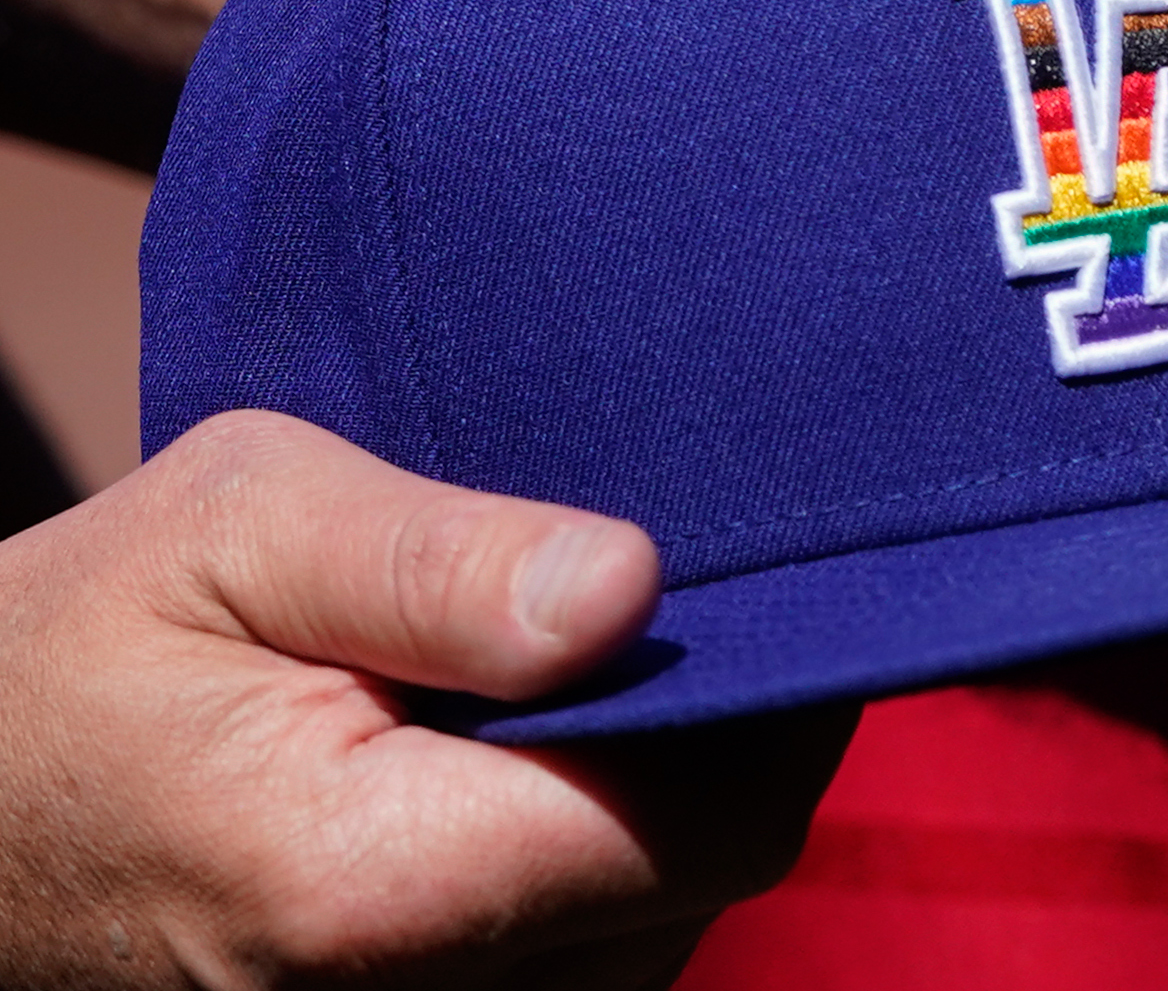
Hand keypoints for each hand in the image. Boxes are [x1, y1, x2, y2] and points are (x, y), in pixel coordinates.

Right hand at [0, 411, 853, 988]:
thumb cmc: (81, 647)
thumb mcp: (235, 529)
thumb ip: (438, 559)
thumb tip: (631, 589)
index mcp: (374, 890)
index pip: (708, 823)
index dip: (775, 702)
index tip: (769, 584)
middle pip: (702, 878)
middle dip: (715, 738)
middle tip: (644, 612)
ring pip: (658, 924)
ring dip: (652, 802)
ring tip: (554, 688)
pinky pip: (589, 958)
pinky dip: (589, 860)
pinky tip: (519, 770)